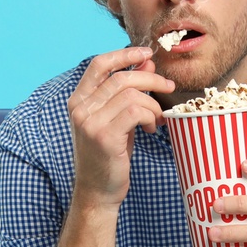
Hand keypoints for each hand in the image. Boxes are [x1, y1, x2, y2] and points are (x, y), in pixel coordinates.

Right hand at [67, 46, 174, 208]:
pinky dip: (150, 117)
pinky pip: (136, 112)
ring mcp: (90, 122)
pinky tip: (151, 129)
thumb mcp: (117, 119)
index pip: (99, 65)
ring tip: (157, 119)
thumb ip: (128, 92)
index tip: (147, 54)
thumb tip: (147, 63)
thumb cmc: (108, 157)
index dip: (124, 54)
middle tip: (168, 87)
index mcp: (78, 101)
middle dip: (151, 79)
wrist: (98, 192)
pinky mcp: (104, 136)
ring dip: (153, 104)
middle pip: (121, 77)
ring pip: (131, 94)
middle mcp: (80, 109)